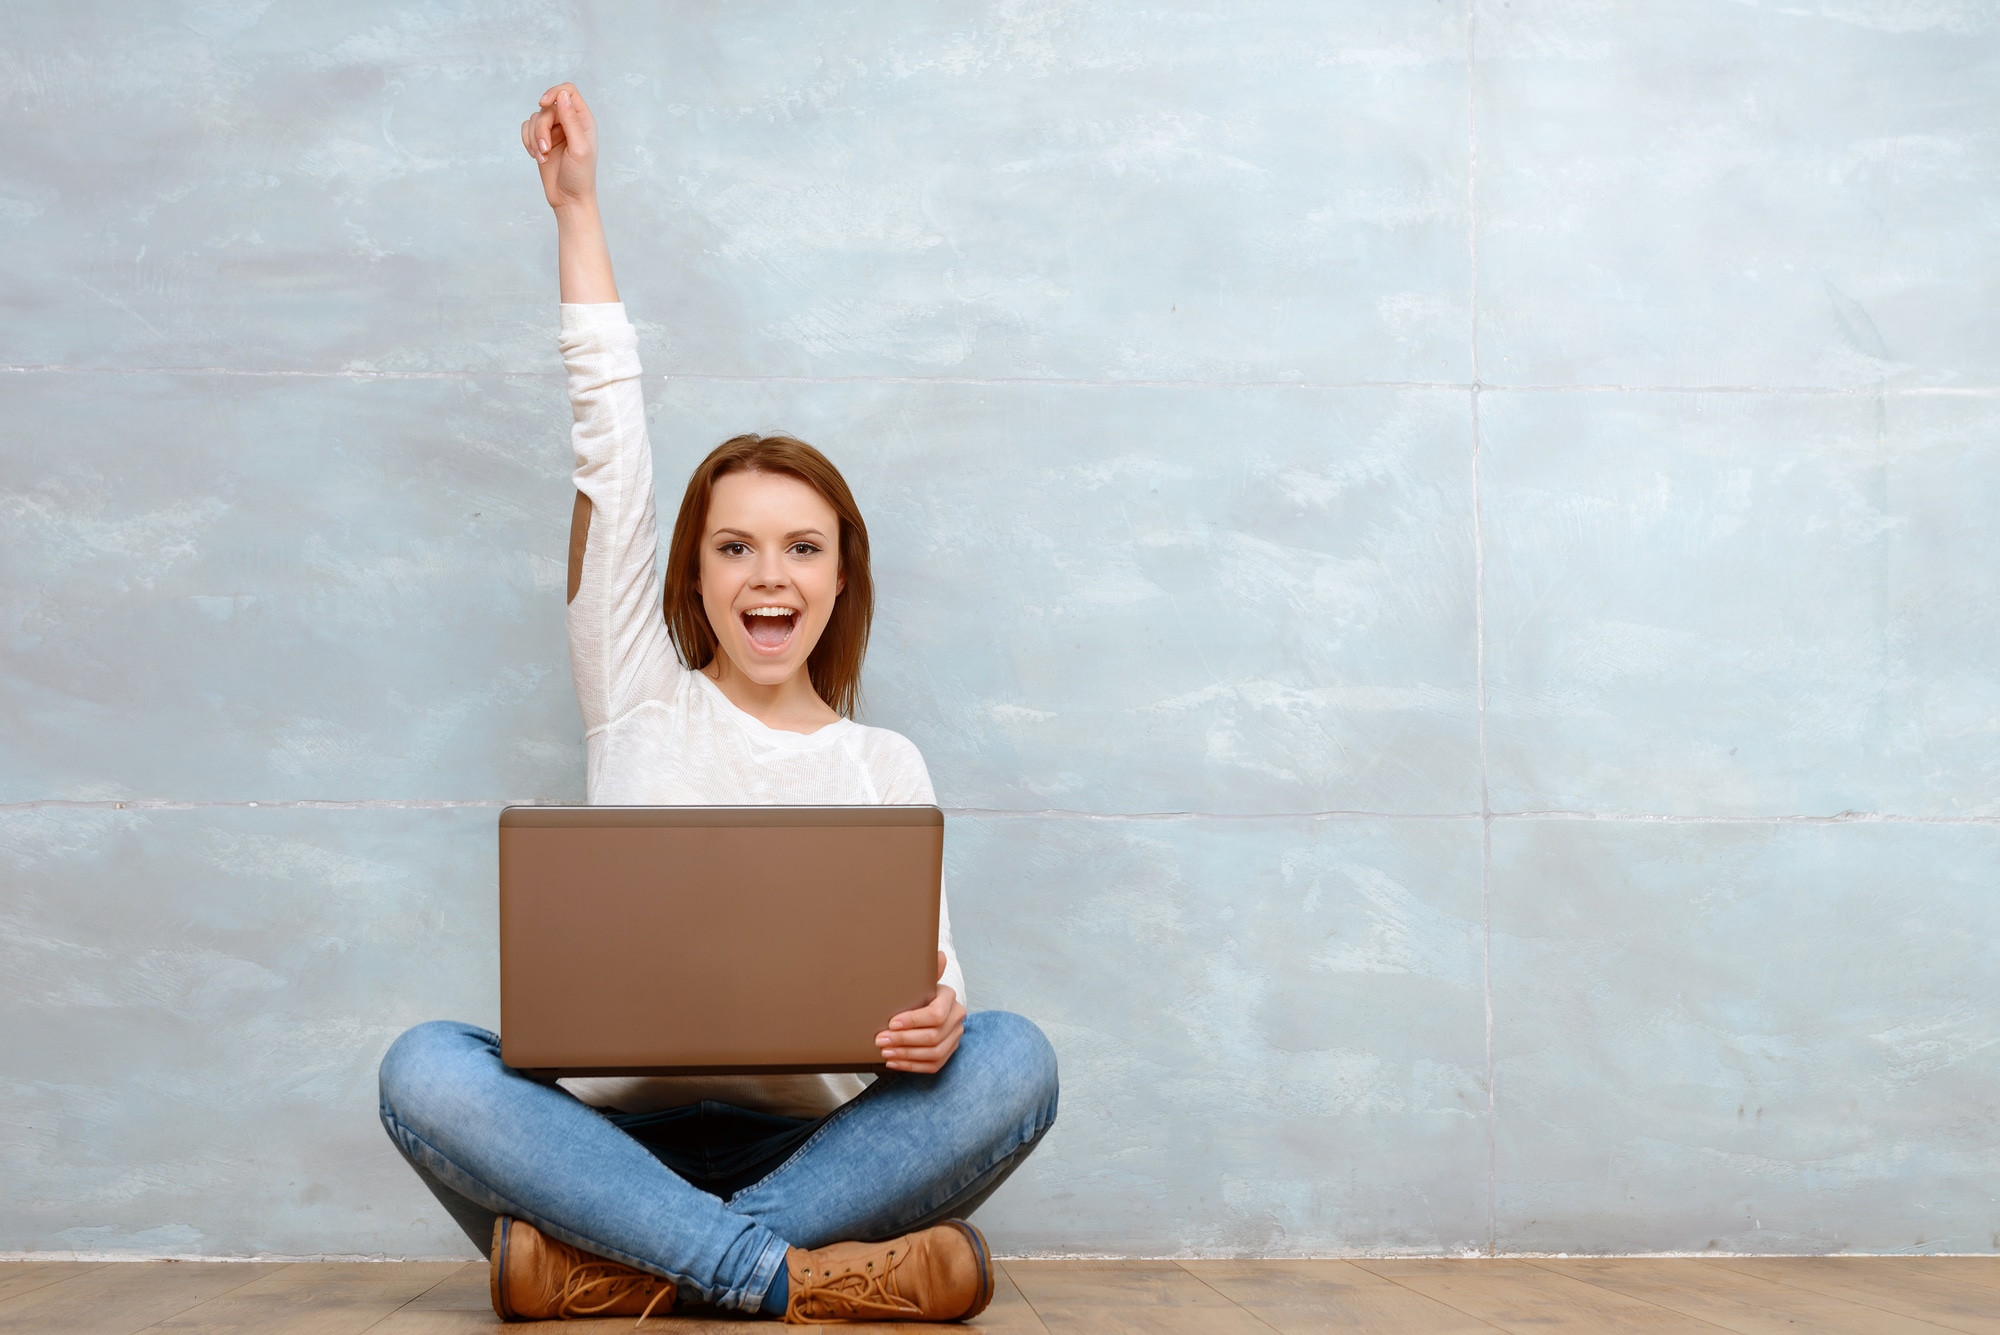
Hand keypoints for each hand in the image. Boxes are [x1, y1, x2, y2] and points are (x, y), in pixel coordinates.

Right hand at [521, 82, 597, 211]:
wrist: (569, 199)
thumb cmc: (579, 177)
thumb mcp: (579, 148)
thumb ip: (571, 120)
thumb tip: (562, 96)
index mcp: (583, 121)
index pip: (567, 91)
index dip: (553, 93)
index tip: (543, 104)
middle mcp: (569, 122)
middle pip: (547, 107)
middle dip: (541, 128)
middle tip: (545, 149)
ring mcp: (554, 131)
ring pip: (534, 118)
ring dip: (534, 138)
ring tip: (542, 156)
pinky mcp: (541, 141)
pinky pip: (526, 129)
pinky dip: (527, 141)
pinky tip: (537, 157)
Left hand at [876, 951, 964, 1073]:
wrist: (926, 1007)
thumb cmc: (918, 993)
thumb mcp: (919, 980)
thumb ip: (928, 970)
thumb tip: (939, 955)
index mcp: (949, 997)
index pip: (936, 1014)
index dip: (913, 1021)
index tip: (891, 1023)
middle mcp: (957, 1018)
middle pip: (933, 1036)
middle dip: (904, 1040)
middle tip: (881, 1040)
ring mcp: (955, 1037)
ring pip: (934, 1053)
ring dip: (906, 1055)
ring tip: (885, 1052)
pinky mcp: (949, 1052)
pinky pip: (933, 1065)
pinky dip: (911, 1066)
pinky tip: (894, 1062)